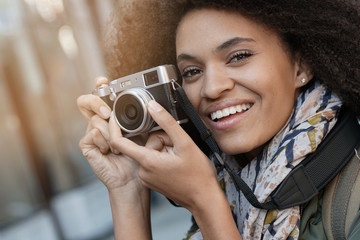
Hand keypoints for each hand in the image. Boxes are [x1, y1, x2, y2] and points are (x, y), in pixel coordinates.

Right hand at [77, 76, 145, 191]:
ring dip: (111, 133)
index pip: (100, 97)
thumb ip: (139, 118)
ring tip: (118, 147)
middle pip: (85, 101)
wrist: (133, 179)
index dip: (99, 86)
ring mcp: (91, 134)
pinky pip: (93, 134)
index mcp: (111, 118)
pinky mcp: (87, 146)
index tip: (103, 80)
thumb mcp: (143, 133)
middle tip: (107, 112)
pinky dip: (105, 142)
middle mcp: (98, 123)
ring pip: (95, 120)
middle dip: (95, 102)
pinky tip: (111, 152)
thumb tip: (148, 104)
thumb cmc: (138, 157)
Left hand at [108, 100, 220, 209]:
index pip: (118, 142)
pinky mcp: (152, 181)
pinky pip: (152, 162)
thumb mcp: (185, 143)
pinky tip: (176, 163)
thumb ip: (166, 122)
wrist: (205, 200)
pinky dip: (163, 158)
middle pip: (144, 144)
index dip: (115, 127)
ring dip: (163, 149)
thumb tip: (152, 107)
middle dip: (160, 140)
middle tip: (176, 147)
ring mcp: (147, 178)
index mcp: (147, 161)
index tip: (117, 117)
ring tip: (178, 156)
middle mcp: (143, 171)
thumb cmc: (198, 176)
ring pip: (150, 152)